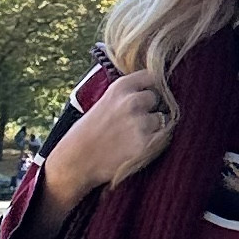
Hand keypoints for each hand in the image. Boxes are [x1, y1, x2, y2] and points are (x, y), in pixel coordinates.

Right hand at [42, 74, 174, 208]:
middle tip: (135, 121)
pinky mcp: (147, 144)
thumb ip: (125, 95)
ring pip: (161, 120)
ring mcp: (140, 123)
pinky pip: (162, 138)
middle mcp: (132, 102)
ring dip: (153, 127)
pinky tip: (135, 147)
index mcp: (120, 88)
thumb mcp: (103, 102)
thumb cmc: (86, 133)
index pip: (150, 76)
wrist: (76, 161)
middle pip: (156, 98)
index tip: (148, 92)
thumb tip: (150, 91)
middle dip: (149, 108)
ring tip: (132, 137)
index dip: (150, 86)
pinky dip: (154, 143)